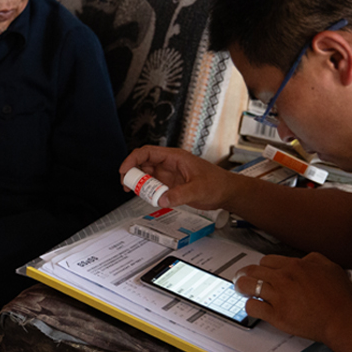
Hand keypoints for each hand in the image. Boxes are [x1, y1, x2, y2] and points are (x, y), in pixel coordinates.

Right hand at [119, 145, 235, 208]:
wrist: (226, 192)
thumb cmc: (217, 184)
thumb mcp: (198, 189)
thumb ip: (179, 194)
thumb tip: (160, 199)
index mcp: (175, 157)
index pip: (147, 152)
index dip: (132, 159)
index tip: (124, 170)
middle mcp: (169, 163)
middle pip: (143, 162)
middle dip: (131, 172)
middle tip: (126, 184)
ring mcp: (169, 174)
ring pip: (146, 174)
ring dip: (138, 181)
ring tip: (133, 191)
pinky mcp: (171, 184)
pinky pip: (153, 184)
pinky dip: (146, 189)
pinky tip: (145, 196)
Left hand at [234, 253, 351, 343]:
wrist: (343, 320)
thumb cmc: (340, 298)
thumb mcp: (330, 267)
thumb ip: (313, 259)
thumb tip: (302, 259)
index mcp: (295, 265)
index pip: (267, 260)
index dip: (262, 266)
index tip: (260, 271)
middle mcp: (284, 278)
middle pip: (253, 270)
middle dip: (244, 273)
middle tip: (242, 277)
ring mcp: (279, 296)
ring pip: (247, 285)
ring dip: (241, 286)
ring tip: (240, 288)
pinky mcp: (277, 315)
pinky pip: (253, 307)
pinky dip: (250, 306)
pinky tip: (253, 305)